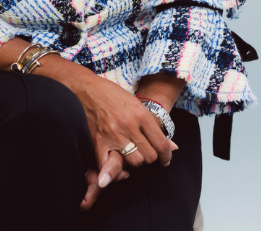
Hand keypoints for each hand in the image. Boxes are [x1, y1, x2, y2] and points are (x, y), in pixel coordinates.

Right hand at [71, 71, 176, 211]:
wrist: (87, 89)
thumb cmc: (113, 95)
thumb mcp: (136, 104)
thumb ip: (152, 125)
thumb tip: (173, 146)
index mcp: (141, 114)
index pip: (161, 143)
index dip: (166, 155)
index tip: (166, 160)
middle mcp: (129, 125)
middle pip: (149, 155)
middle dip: (150, 157)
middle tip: (146, 154)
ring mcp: (113, 135)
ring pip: (134, 162)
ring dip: (135, 161)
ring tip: (132, 155)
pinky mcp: (98, 142)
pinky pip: (111, 166)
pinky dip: (116, 171)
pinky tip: (118, 166)